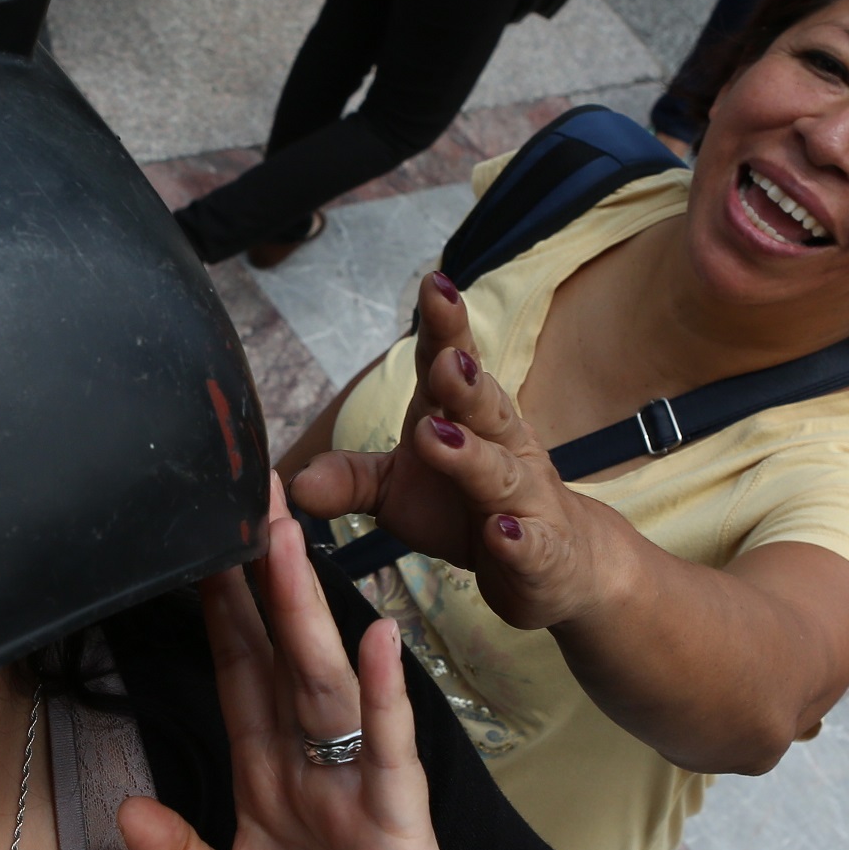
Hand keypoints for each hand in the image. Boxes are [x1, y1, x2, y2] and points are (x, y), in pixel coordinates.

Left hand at [117, 478, 467, 849]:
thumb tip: (122, 812)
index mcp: (268, 770)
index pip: (239, 672)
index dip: (219, 610)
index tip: (199, 542)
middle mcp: (312, 759)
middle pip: (281, 653)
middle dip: (261, 578)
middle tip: (247, 499)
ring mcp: (356, 779)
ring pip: (325, 681)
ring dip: (305, 613)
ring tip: (285, 543)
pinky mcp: (396, 815)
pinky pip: (387, 747)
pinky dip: (384, 694)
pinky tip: (380, 641)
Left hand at [289, 273, 630, 632]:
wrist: (556, 564)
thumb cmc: (465, 509)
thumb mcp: (397, 492)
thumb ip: (350, 479)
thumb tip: (292, 482)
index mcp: (465, 419)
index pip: (453, 365)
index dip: (446, 327)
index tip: (434, 285)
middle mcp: (502, 447)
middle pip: (485, 407)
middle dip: (463, 384)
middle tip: (443, 362)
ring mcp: (526, 499)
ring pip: (500, 472)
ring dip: (472, 455)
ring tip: (440, 436)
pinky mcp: (543, 553)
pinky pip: (531, 545)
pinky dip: (517, 540)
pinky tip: (501, 532)